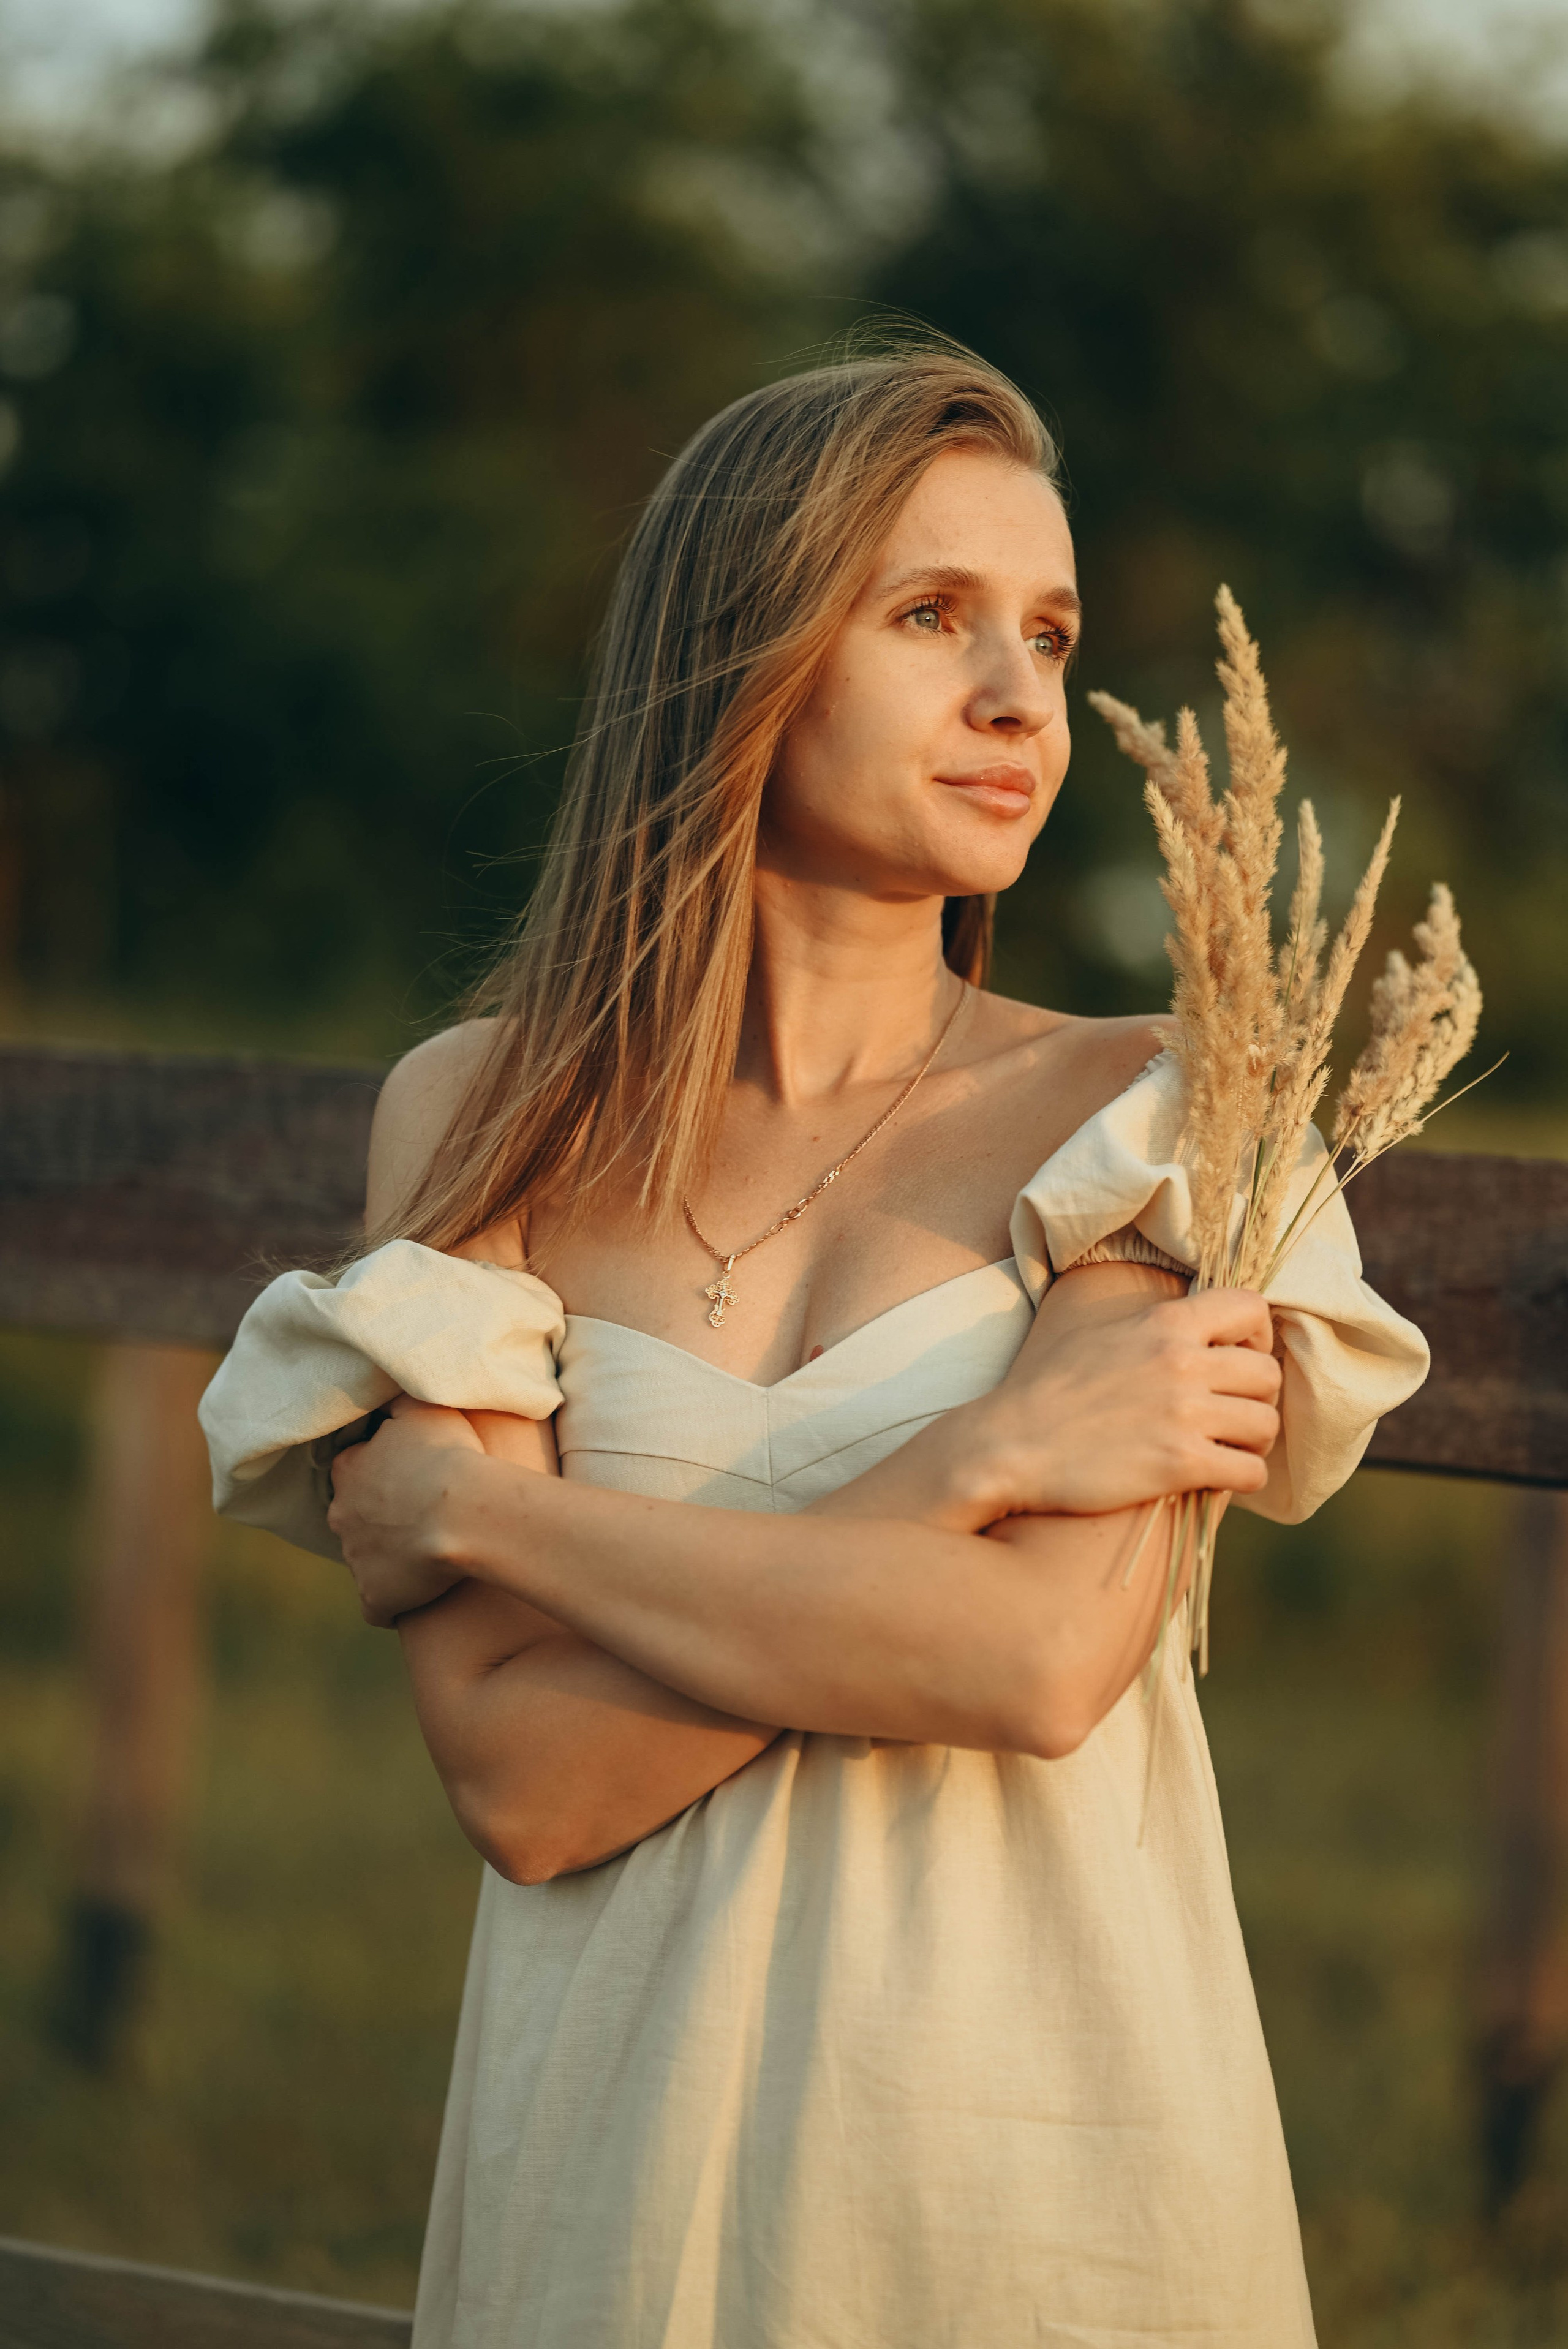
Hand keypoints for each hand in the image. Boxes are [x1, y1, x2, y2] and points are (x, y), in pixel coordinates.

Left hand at [328, 1396, 485, 1625]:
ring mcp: (356, 1561)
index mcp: (349, 1472)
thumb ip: (399, 1398)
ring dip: (392, 1555)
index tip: (410, 1474)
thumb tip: (390, 1391)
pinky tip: (420, 1593)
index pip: (353, 1469)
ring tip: (432, 1550)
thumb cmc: (448, 1455)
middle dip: (381, 1516)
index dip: (381, 1471)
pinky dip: (394, 1599)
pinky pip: (378, 1604)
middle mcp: (342, 1517)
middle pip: (355, 1516)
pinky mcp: (375, 1597)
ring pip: (368, 1559)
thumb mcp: (423, 1407)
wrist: (463, 1515)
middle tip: (422, 1513)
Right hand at [942, 1283, 1282, 1527]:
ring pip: (1265, 1425)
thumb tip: (1187, 1321)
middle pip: (1267, 1374)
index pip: (1252, 1308)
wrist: (1008, 1444)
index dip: (1257, 1336)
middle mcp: (1182, 1362)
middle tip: (1232, 1415)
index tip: (1238, 1359)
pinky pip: (1250, 1472)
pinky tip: (1215, 1478)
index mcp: (1164, 1323)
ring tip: (1226, 1449)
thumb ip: (1151, 1325)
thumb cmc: (1046, 1389)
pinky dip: (1242, 1478)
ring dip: (1252, 1442)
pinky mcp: (1180, 1464)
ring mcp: (1183, 1414)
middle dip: (1257, 1398)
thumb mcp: (1099, 1333)